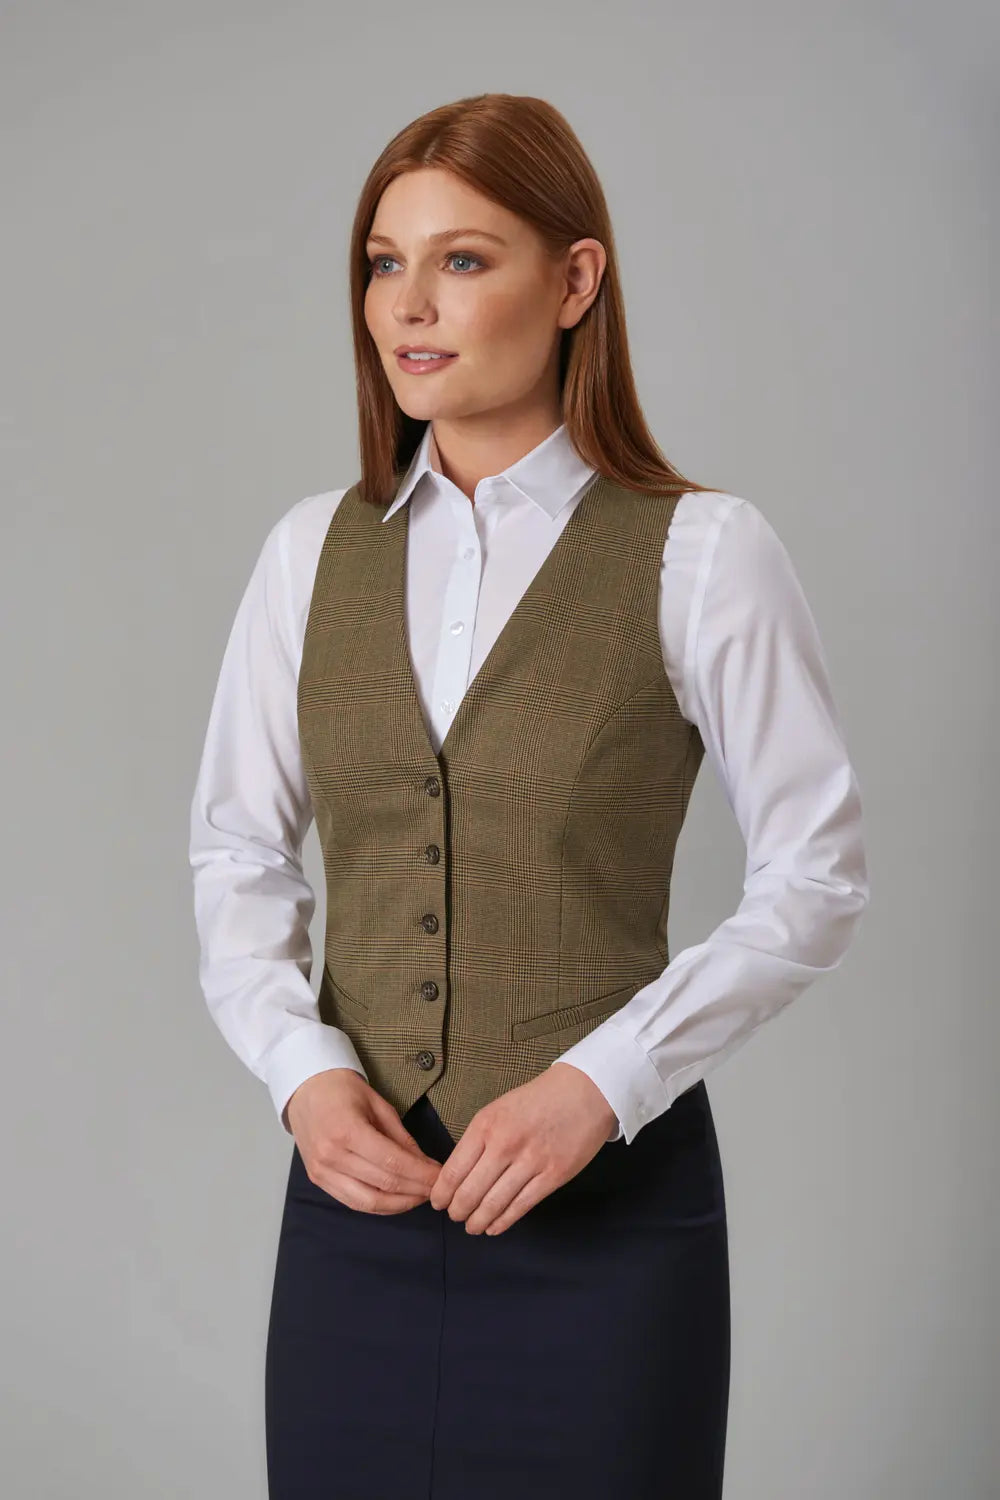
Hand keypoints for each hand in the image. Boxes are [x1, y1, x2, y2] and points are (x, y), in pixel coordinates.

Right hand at [285, 1068, 441, 1213]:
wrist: (306, 1089)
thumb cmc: (343, 1091)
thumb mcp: (379, 1105)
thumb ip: (402, 1137)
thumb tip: (425, 1165)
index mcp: (347, 1131)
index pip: (393, 1163)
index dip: (421, 1175)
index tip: (441, 1176)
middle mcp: (332, 1156)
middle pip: (383, 1185)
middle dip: (416, 1190)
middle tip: (437, 1188)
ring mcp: (322, 1171)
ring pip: (368, 1202)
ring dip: (399, 1204)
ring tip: (420, 1197)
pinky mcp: (318, 1180)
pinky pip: (352, 1202)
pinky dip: (378, 1205)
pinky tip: (396, 1199)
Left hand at [428, 1063, 617, 1235]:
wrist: (583, 1091)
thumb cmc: (537, 1100)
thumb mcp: (498, 1109)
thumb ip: (478, 1139)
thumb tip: (458, 1174)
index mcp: (485, 1126)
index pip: (453, 1171)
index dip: (441, 1194)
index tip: (437, 1202)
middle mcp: (504, 1145)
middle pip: (469, 1193)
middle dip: (457, 1211)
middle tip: (455, 1217)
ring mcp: (531, 1162)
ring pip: (494, 1204)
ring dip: (478, 1222)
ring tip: (472, 1227)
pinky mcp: (553, 1176)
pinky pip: (521, 1206)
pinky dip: (503, 1221)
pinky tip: (494, 1227)